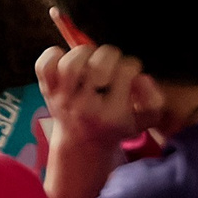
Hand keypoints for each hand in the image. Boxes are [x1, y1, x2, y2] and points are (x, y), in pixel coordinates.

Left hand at [37, 42, 162, 151]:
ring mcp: (62, 99)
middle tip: (111, 63)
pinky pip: (43, 66)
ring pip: (70, 64)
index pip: (125, 73)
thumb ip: (154, 100)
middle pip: (96, 67)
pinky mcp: (46, 90)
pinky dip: (53, 55)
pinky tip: (66, 59)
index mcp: (113, 114)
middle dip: (109, 56)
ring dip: (84, 53)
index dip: (132, 65)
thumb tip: (142, 77)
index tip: (130, 72)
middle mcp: (86, 107)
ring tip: (91, 59)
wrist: (82, 144)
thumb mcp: (145, 121)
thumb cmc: (117, 126)